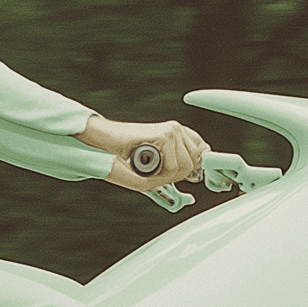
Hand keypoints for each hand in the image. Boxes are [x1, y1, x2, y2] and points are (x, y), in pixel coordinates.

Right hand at [79, 113, 214, 194]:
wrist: (104, 144)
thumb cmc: (125, 157)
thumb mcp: (156, 169)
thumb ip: (180, 172)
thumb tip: (199, 175)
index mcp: (177, 135)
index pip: (203, 151)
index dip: (199, 166)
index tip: (193, 176)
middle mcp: (177, 130)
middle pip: (194, 164)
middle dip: (175, 175)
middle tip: (154, 169)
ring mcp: (172, 130)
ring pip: (185, 167)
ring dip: (164, 174)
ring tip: (147, 164)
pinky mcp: (165, 135)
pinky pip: (173, 167)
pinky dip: (157, 172)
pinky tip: (143, 160)